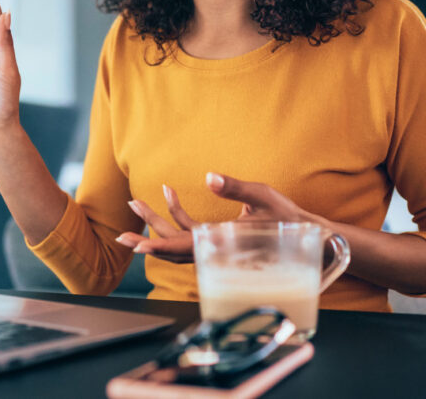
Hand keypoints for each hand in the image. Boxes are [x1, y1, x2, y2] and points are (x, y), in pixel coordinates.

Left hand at [115, 173, 328, 262]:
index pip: (184, 248)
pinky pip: (190, 230)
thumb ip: (235, 187)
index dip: (159, 247)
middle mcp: (214, 248)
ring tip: (135, 202)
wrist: (305, 234)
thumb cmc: (286, 217)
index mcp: (222, 242)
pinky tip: (169, 191)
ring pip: (177, 239)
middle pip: (172, 247)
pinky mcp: (217, 237)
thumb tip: (209, 177)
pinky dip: (176, 213)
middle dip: (145, 238)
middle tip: (120, 234)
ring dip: (156, 222)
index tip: (137, 247)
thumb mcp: (262, 196)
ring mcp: (214, 244)